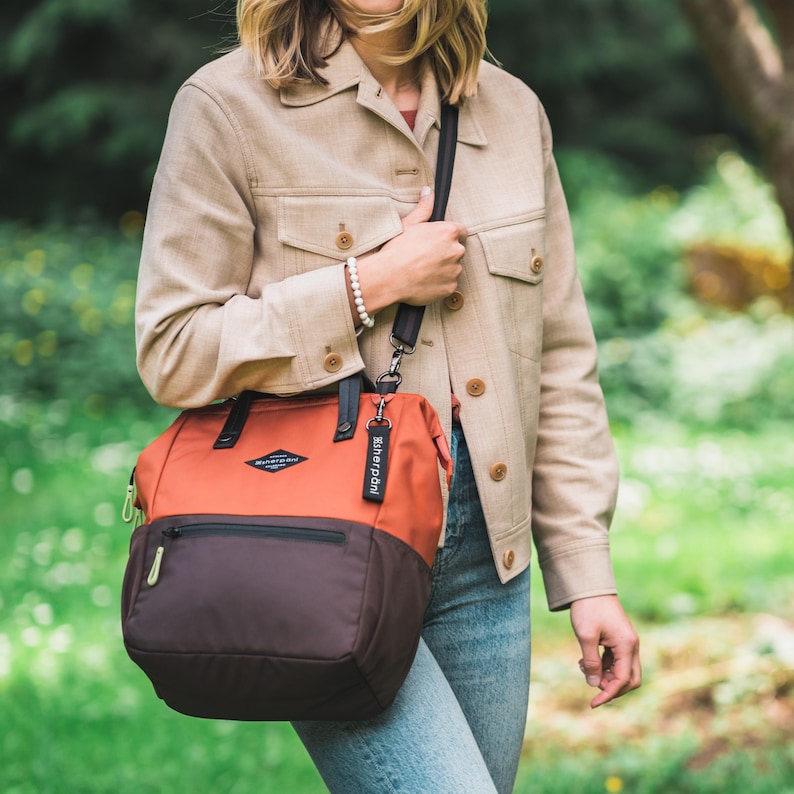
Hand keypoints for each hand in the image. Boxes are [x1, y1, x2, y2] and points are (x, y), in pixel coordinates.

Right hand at [354, 187, 467, 311]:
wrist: (389, 277)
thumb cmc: (397, 249)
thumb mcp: (409, 224)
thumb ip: (424, 207)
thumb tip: (429, 192)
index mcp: (448, 232)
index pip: (461, 231)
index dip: (450, 236)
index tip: (439, 242)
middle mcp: (456, 250)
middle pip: (457, 250)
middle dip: (446, 253)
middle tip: (426, 257)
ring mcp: (454, 270)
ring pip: (453, 268)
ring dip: (444, 269)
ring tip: (423, 271)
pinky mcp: (450, 287)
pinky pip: (449, 284)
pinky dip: (440, 284)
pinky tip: (424, 282)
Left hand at [570, 595, 640, 707]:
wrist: (589, 586)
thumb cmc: (588, 608)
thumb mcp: (586, 636)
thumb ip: (591, 662)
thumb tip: (594, 685)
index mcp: (627, 645)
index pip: (623, 679)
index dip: (609, 693)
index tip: (593, 703)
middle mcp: (631, 645)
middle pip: (630, 679)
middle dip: (612, 687)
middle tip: (591, 685)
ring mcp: (626, 642)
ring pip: (622, 671)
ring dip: (605, 675)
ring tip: (583, 665)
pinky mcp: (619, 640)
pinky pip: (615, 661)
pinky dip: (603, 666)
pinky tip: (585, 660)